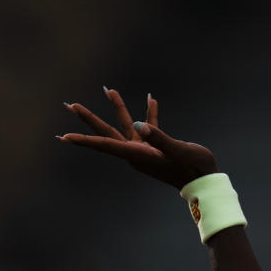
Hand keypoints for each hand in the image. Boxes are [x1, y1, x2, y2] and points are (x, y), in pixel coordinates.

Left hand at [59, 87, 218, 189]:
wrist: (205, 181)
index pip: (106, 145)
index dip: (85, 140)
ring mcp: (146, 150)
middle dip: (89, 119)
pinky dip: (149, 114)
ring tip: (108, 90)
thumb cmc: (194, 167)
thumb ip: (159, 138)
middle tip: (71, 105)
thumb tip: (140, 125)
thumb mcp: (178, 151)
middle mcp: (136, 153)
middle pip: (107, 134)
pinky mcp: (156, 148)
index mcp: (138, 155)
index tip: (64, 137)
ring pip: (125, 127)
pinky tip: (151, 99)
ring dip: (118, 108)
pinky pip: (148, 128)